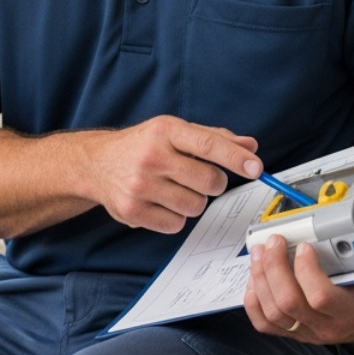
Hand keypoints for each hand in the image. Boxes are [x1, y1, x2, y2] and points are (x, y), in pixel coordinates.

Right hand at [79, 116, 260, 232]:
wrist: (96, 164)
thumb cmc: (143, 145)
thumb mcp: (174, 131)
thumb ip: (213, 138)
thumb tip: (250, 146)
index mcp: (165, 130)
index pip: (208, 144)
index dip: (236, 158)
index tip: (256, 168)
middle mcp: (151, 156)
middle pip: (208, 181)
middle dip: (214, 183)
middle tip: (201, 178)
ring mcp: (140, 185)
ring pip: (195, 206)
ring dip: (193, 201)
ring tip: (174, 188)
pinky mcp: (133, 211)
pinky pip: (176, 224)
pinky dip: (175, 216)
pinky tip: (161, 202)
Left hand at [244, 235, 353, 344]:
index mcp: (351, 310)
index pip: (321, 297)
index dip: (306, 270)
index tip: (304, 246)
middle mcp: (327, 326)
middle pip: (289, 302)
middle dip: (275, 266)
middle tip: (274, 241)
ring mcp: (307, 331)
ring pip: (272, 312)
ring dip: (260, 277)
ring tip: (260, 252)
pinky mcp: (292, 332)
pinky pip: (264, 323)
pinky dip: (253, 298)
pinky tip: (256, 276)